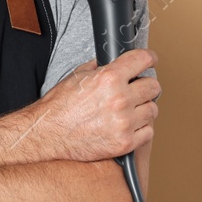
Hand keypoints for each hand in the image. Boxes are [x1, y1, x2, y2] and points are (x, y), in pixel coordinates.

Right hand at [34, 49, 159, 162]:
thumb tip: (110, 63)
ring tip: (130, 110)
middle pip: (153, 86)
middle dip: (145, 86)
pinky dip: (141, 130)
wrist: (48, 135)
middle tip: (137, 90)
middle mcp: (120, 99)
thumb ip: (98, 68)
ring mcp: (124, 123)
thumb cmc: (59, 108)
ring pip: (152, 110)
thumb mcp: (76, 76)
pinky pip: (148, 133)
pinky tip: (128, 126)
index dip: (149, 58)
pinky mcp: (125, 143)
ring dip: (143, 109)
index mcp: (109, 78)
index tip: (150, 61)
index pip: (143, 60)